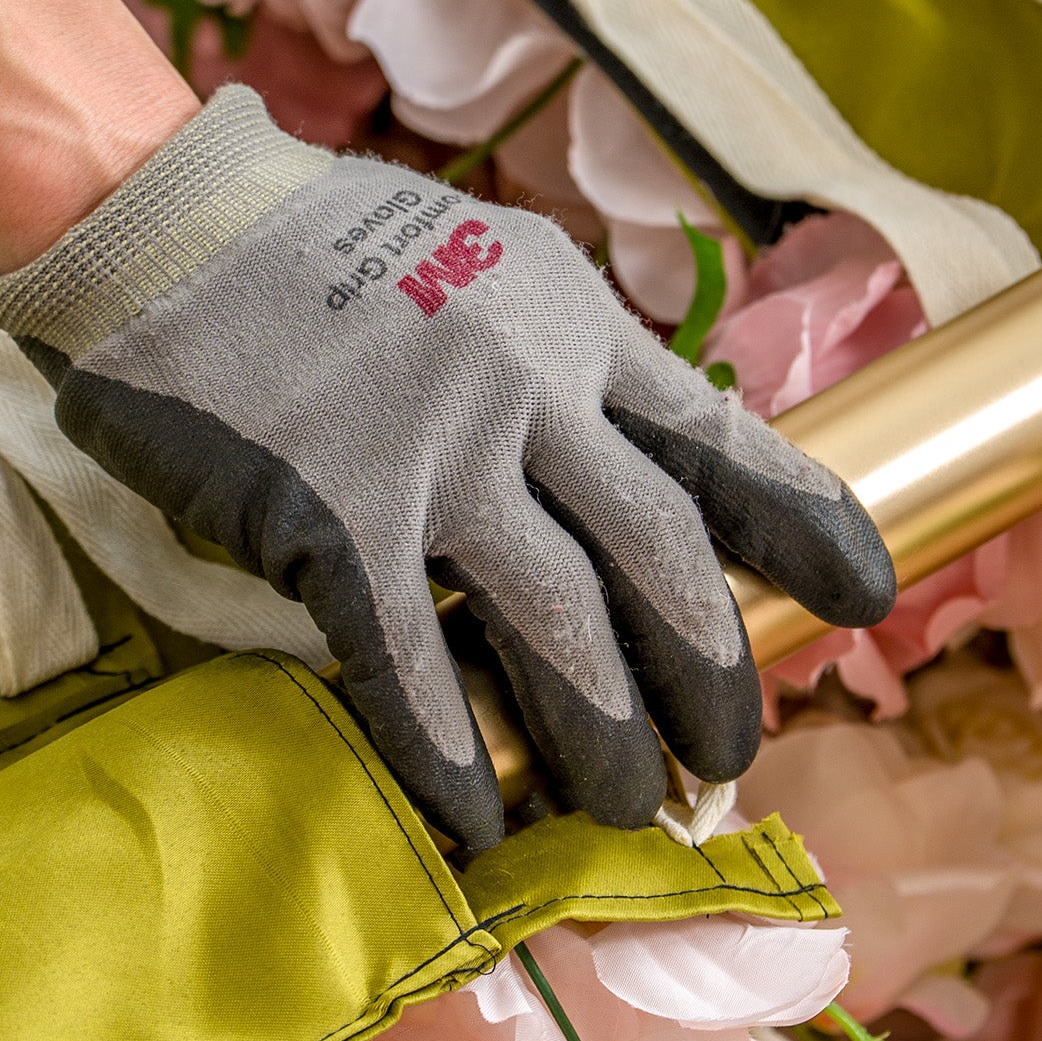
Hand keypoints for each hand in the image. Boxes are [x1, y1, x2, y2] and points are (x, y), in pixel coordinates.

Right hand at [0, 88, 895, 852]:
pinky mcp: (336, 514)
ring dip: (607, 734)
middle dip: (713, 672)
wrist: (175, 221)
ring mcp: (436, 454)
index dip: (806, 526)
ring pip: (560, 624)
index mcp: (578, 327)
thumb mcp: (494, 265)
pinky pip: (413, 661)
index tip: (866, 596)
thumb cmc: (331, 248)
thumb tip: (640, 458)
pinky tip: (478, 820)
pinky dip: (452, 751)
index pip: (724, 441)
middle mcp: (531, 391)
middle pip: (663, 557)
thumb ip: (571, 360)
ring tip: (631, 807)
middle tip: (733, 754)